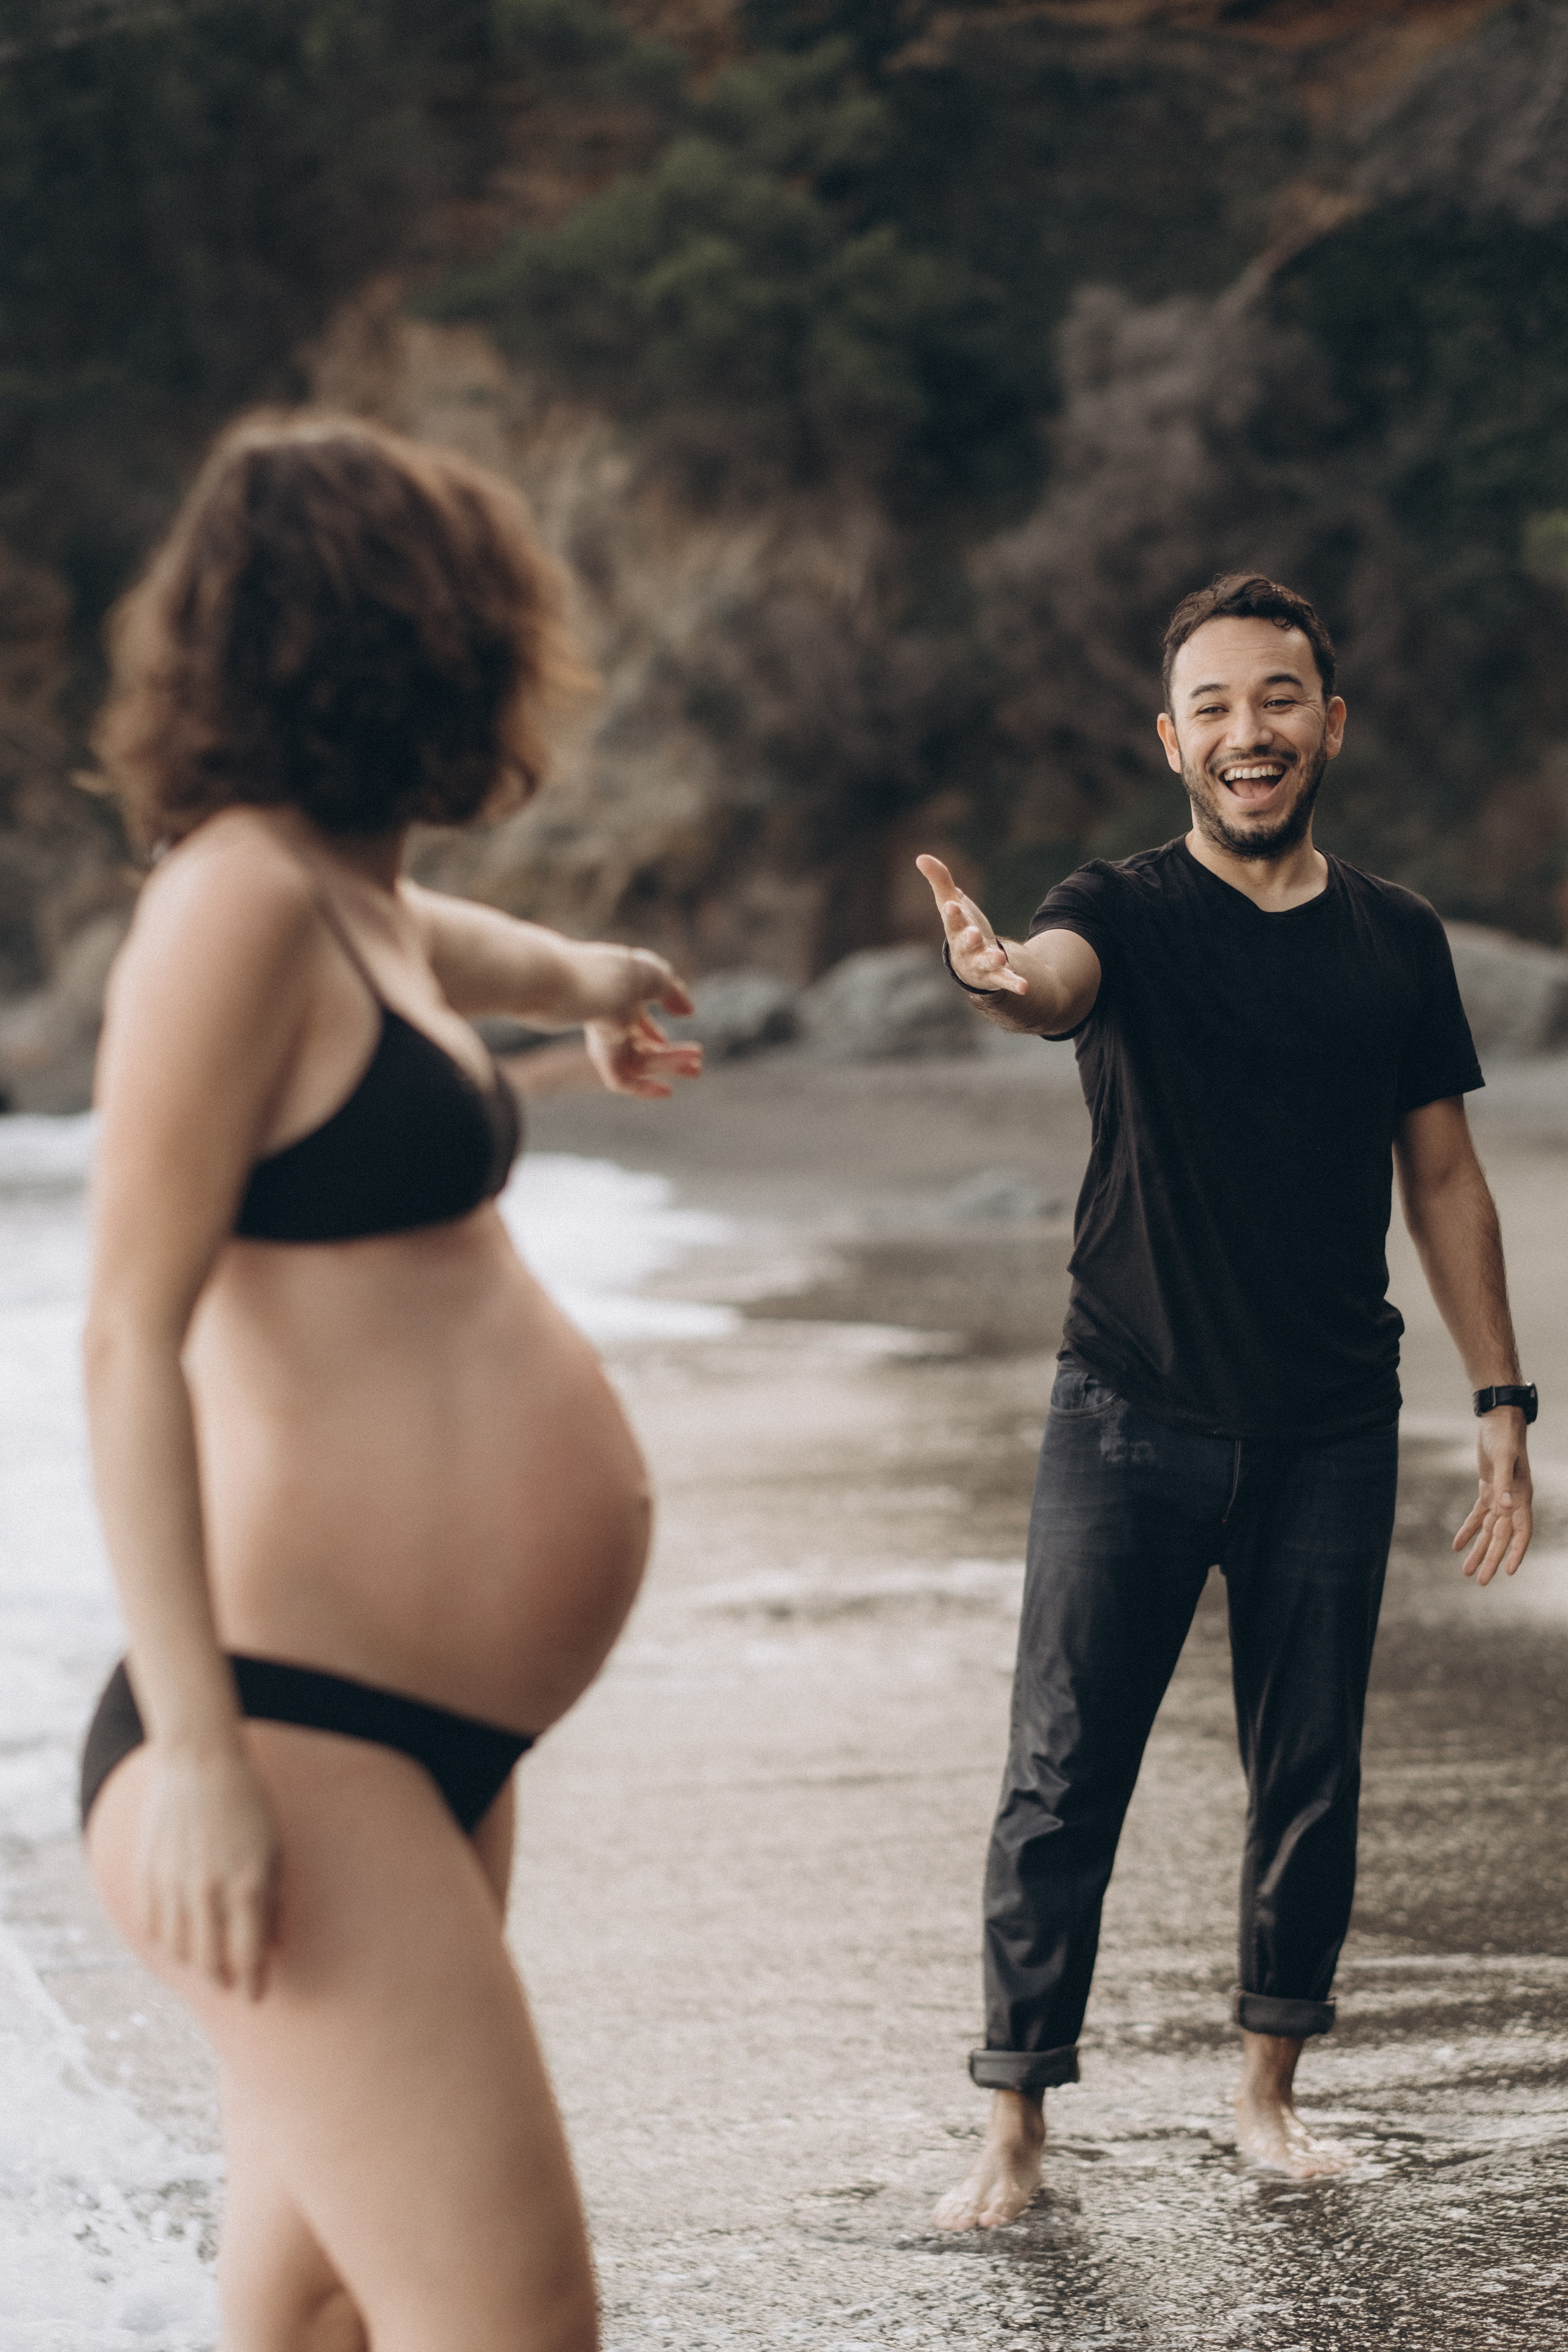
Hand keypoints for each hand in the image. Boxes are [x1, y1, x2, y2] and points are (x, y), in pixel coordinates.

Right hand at [135, 1743, 280, 1999]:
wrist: (198, 1762)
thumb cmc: (247, 1805)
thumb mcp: (274, 1850)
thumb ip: (275, 1901)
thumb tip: (276, 1947)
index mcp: (247, 1883)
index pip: (249, 1954)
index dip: (253, 1983)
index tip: (257, 1999)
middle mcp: (207, 1890)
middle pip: (210, 1962)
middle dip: (224, 1981)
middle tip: (233, 1986)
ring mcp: (173, 1884)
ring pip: (179, 1951)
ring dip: (195, 1966)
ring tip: (208, 1966)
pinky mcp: (147, 1875)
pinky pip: (154, 1927)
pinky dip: (167, 1942)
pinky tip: (181, 1941)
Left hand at [582, 947, 702, 1098]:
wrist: (600, 983)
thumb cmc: (625, 974)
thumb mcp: (657, 977)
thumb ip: (674, 993)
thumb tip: (688, 1013)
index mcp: (618, 1001)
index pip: (635, 1023)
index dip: (654, 1034)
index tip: (671, 1042)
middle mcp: (610, 1024)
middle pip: (641, 1047)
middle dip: (670, 1059)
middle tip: (697, 1068)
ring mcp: (606, 1042)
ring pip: (640, 1063)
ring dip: (670, 1067)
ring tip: (697, 1070)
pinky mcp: (604, 1058)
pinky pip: (623, 1082)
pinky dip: (645, 1090)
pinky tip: (667, 1092)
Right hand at [915, 855, 1027, 996]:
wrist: (968, 965)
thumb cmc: (959, 928)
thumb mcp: (951, 903)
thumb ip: (940, 881)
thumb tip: (920, 857)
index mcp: (956, 929)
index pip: (952, 920)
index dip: (952, 914)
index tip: (951, 905)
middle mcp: (965, 948)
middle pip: (966, 943)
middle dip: (969, 939)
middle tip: (973, 933)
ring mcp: (980, 963)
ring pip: (984, 963)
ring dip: (991, 961)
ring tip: (998, 957)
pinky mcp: (995, 975)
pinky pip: (1004, 980)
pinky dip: (1013, 982)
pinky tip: (1024, 986)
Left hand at [1453, 1409, 1532, 1583]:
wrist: (1499, 1419)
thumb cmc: (1504, 1436)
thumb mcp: (1502, 1457)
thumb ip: (1503, 1483)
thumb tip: (1507, 1508)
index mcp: (1521, 1495)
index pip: (1521, 1531)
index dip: (1516, 1551)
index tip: (1509, 1572)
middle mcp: (1513, 1500)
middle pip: (1502, 1536)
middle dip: (1492, 1559)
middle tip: (1480, 1581)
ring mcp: (1501, 1495)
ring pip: (1489, 1530)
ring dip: (1478, 1550)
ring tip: (1466, 1571)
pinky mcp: (1488, 1488)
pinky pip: (1478, 1515)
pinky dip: (1468, 1530)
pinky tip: (1457, 1545)